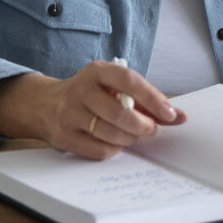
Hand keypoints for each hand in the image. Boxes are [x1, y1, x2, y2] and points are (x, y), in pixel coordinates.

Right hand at [0, 60, 186, 159]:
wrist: (44, 104)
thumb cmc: (90, 94)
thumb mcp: (112, 86)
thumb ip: (145, 99)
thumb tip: (178, 117)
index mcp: (97, 71)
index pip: (129, 81)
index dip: (153, 98)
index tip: (170, 114)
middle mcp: (81, 90)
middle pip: (120, 113)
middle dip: (142, 125)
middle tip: (151, 129)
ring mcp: (69, 114)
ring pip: (111, 134)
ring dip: (130, 139)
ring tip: (132, 135)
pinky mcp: (63, 136)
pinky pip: (99, 150)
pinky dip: (114, 149)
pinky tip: (114, 142)